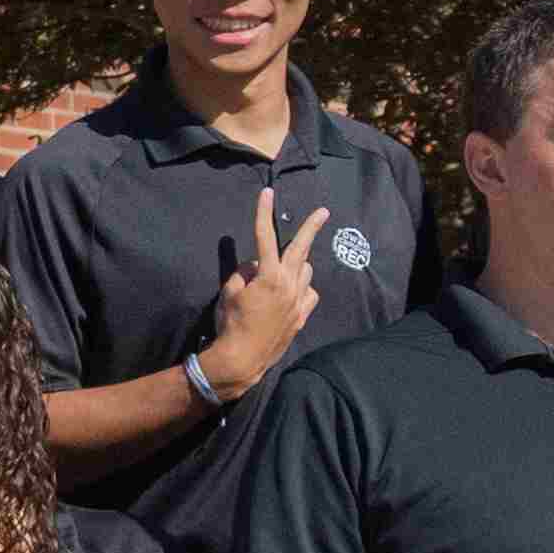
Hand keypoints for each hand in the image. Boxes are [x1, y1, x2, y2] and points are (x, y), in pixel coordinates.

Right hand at [201, 187, 332, 399]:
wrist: (242, 359)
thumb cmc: (231, 323)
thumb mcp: (229, 291)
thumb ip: (244, 272)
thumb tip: (256, 266)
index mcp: (269, 276)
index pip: (265, 236)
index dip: (263, 213)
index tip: (267, 193)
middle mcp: (289, 285)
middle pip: (302, 249)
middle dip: (312, 226)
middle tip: (323, 211)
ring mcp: (299, 302)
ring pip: (305, 271)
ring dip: (295, 265)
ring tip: (278, 273)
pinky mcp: (302, 316)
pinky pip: (308, 293)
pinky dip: (301, 288)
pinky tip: (289, 295)